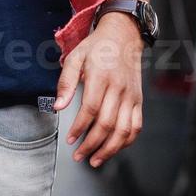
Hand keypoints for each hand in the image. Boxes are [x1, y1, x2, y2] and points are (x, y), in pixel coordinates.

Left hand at [53, 11, 144, 168]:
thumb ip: (65, 82)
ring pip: (124, 130)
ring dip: (110, 149)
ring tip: (95, 159)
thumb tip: (57, 107)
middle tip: (78, 155)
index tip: (70, 139)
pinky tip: (114, 148)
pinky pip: (136, 126)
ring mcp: (131, 96)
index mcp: (101, 77)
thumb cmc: (97, 47)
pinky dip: (126, 141)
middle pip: (107, 124)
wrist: (123, 36)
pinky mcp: (138, 100)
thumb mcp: (75, 57)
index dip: (79, 127)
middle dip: (91, 144)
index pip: (91, 109)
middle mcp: (119, 88)